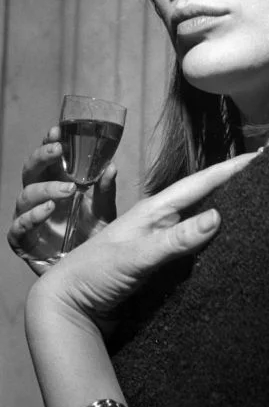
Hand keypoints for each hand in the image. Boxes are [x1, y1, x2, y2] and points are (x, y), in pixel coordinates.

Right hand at [8, 125, 116, 274]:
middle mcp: (41, 198)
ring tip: (67, 190)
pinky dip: (32, 217)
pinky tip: (48, 211)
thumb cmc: (93, 237)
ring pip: (24, 196)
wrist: (89, 276)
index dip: (50, 142)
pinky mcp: (24, 242)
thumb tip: (111, 166)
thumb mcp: (104, 212)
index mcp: (58, 184)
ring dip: (44, 189)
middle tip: (58, 150)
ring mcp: (30, 219)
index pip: (50, 159)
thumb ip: (105, 191)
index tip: (57, 130)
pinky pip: (18, 227)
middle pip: (31, 171)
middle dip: (42, 157)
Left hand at [28, 153, 256, 323]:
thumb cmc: (93, 275)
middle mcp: (162, 220)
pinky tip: (230, 239)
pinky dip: (215, 237)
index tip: (261, 154)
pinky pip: (196, 244)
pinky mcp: (163, 262)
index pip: (202, 181)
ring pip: (202, 217)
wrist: (67, 306)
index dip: (232, 167)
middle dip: (236, 182)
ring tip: (258, 200)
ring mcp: (163, 240)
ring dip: (228, 208)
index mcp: (156, 209)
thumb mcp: (134, 257)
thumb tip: (218, 216)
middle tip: (268, 173)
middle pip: (206, 194)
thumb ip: (174, 240)